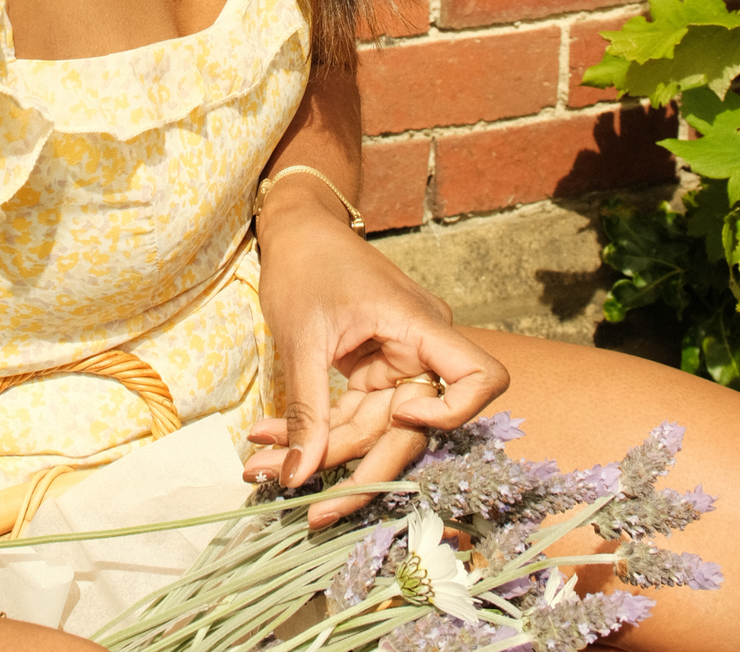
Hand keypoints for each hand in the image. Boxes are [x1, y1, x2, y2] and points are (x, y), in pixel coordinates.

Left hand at [247, 203, 508, 525]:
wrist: (295, 229)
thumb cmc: (305, 264)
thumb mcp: (303, 337)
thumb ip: (308, 409)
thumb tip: (297, 477)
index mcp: (419, 325)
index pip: (478, 377)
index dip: (450, 412)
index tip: (398, 415)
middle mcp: (420, 348)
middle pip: (410, 428)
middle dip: (358, 471)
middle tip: (312, 511)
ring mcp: (398, 360)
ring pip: (374, 429)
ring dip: (320, 452)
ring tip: (261, 470)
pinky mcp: (374, 369)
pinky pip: (355, 413)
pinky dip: (316, 429)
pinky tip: (272, 444)